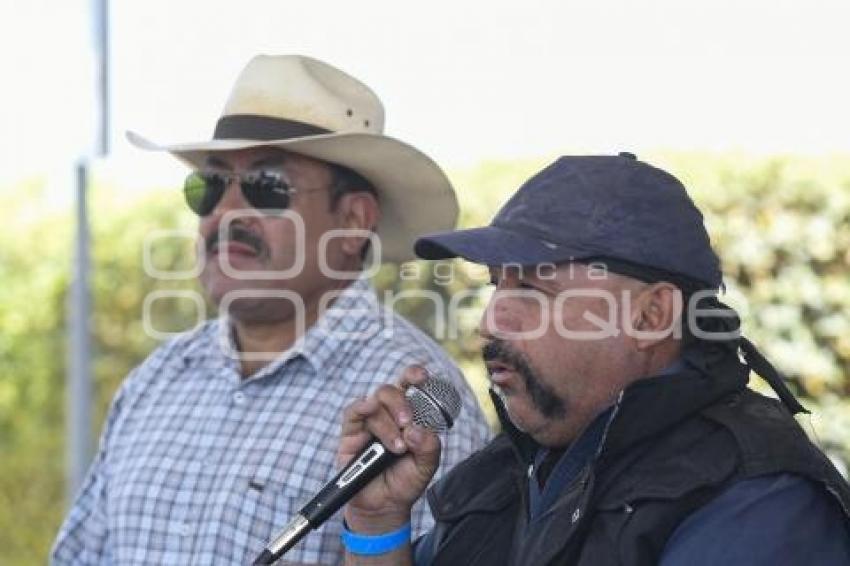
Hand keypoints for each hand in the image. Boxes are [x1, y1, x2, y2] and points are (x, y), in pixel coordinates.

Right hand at [338, 366, 441, 532]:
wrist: (384, 505)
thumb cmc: (405, 480)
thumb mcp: (426, 466)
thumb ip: (429, 447)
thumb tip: (416, 430)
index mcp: (408, 414)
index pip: (410, 387)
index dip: (414, 376)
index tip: (423, 378)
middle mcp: (387, 413)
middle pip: (390, 390)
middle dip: (401, 403)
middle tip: (407, 424)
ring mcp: (368, 421)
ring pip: (374, 402)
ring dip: (387, 423)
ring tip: (397, 447)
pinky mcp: (350, 433)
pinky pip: (353, 412)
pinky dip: (362, 409)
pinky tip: (369, 412)